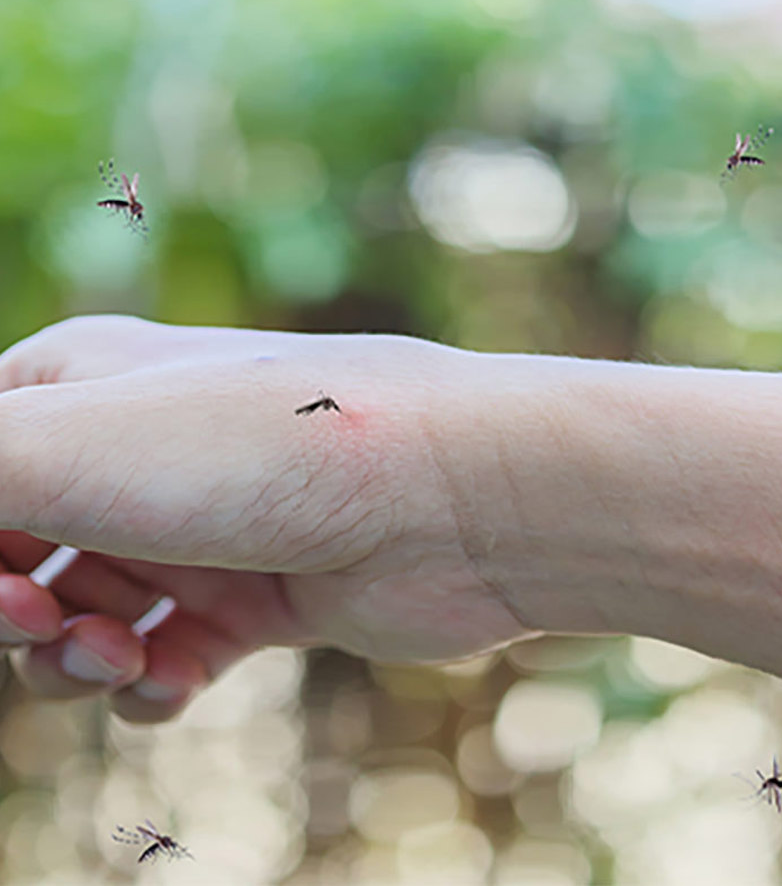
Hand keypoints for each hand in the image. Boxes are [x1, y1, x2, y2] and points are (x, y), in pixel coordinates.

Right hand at [0, 316, 532, 720]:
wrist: (444, 495)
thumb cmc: (265, 444)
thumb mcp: (69, 444)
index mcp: (80, 390)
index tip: (1, 593)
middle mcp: (139, 454)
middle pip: (14, 556)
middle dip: (12, 613)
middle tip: (51, 630)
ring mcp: (201, 527)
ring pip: (86, 618)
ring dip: (78, 660)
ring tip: (126, 660)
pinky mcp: (260, 592)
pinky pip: (168, 658)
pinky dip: (153, 684)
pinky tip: (173, 682)